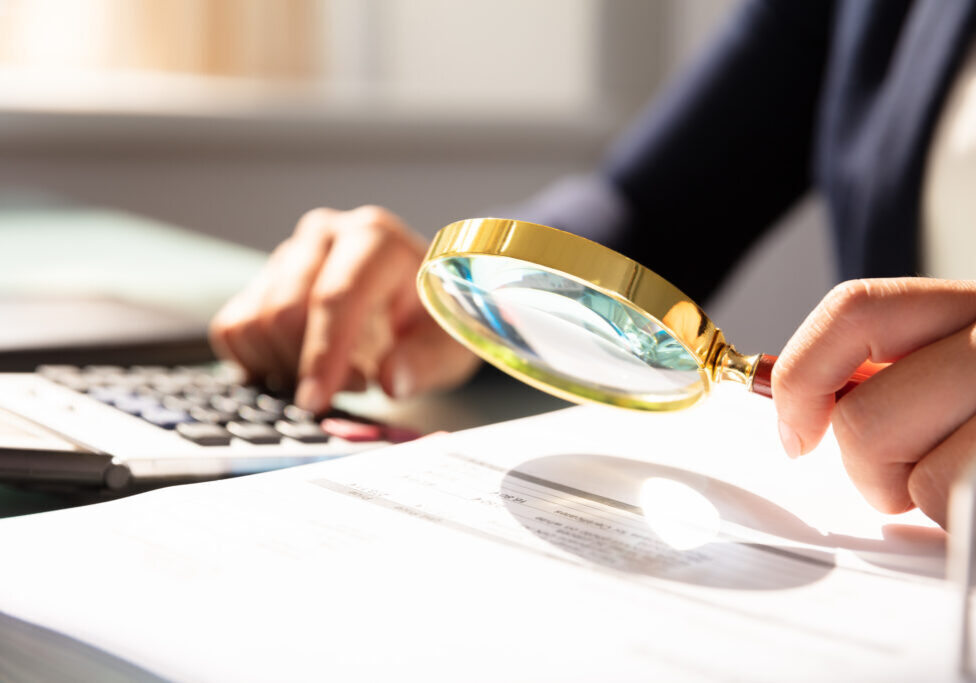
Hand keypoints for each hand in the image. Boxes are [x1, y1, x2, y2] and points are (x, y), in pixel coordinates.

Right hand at [209, 205, 479, 411]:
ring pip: (254, 321)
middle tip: (355, 384)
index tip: (316, 400)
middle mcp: (325, 235)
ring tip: (334, 372)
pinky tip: (299, 366)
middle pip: (285, 309)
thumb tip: (392, 380)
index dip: (323, 354)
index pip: (336, 297)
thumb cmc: (434, 318)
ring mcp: (288, 254)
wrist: (418, 299)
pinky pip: (233, 328)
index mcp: (375, 239)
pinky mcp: (262, 279)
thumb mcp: (450, 343)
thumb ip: (426, 361)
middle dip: (310, 363)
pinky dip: (256, 361)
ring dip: (285, 365)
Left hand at [772, 278, 975, 526]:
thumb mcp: (958, 375)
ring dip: (916, 497)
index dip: (802, 375)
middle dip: (866, 466)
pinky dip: (952, 522)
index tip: (794, 433)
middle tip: (907, 478)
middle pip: (864, 411)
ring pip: (908, 470)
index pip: (855, 309)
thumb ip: (897, 376)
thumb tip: (797, 417)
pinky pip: (950, 506)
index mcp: (974, 308)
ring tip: (960, 487)